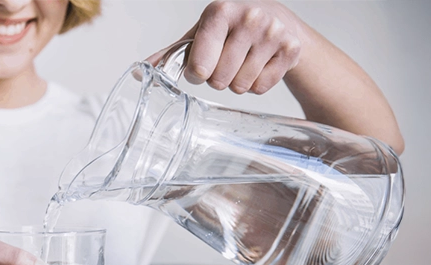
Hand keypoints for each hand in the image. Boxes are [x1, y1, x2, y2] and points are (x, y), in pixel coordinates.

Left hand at [149, 0, 307, 94]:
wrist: (277, 19)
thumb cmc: (233, 26)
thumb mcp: (202, 32)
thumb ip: (173, 53)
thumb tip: (140, 72)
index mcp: (220, 12)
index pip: (200, 64)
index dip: (197, 74)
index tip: (200, 69)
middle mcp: (248, 18)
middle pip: (220, 80)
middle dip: (218, 78)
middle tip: (224, 63)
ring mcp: (272, 33)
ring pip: (241, 86)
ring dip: (237, 82)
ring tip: (242, 62)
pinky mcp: (290, 49)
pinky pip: (261, 87)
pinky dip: (257, 83)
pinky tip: (259, 65)